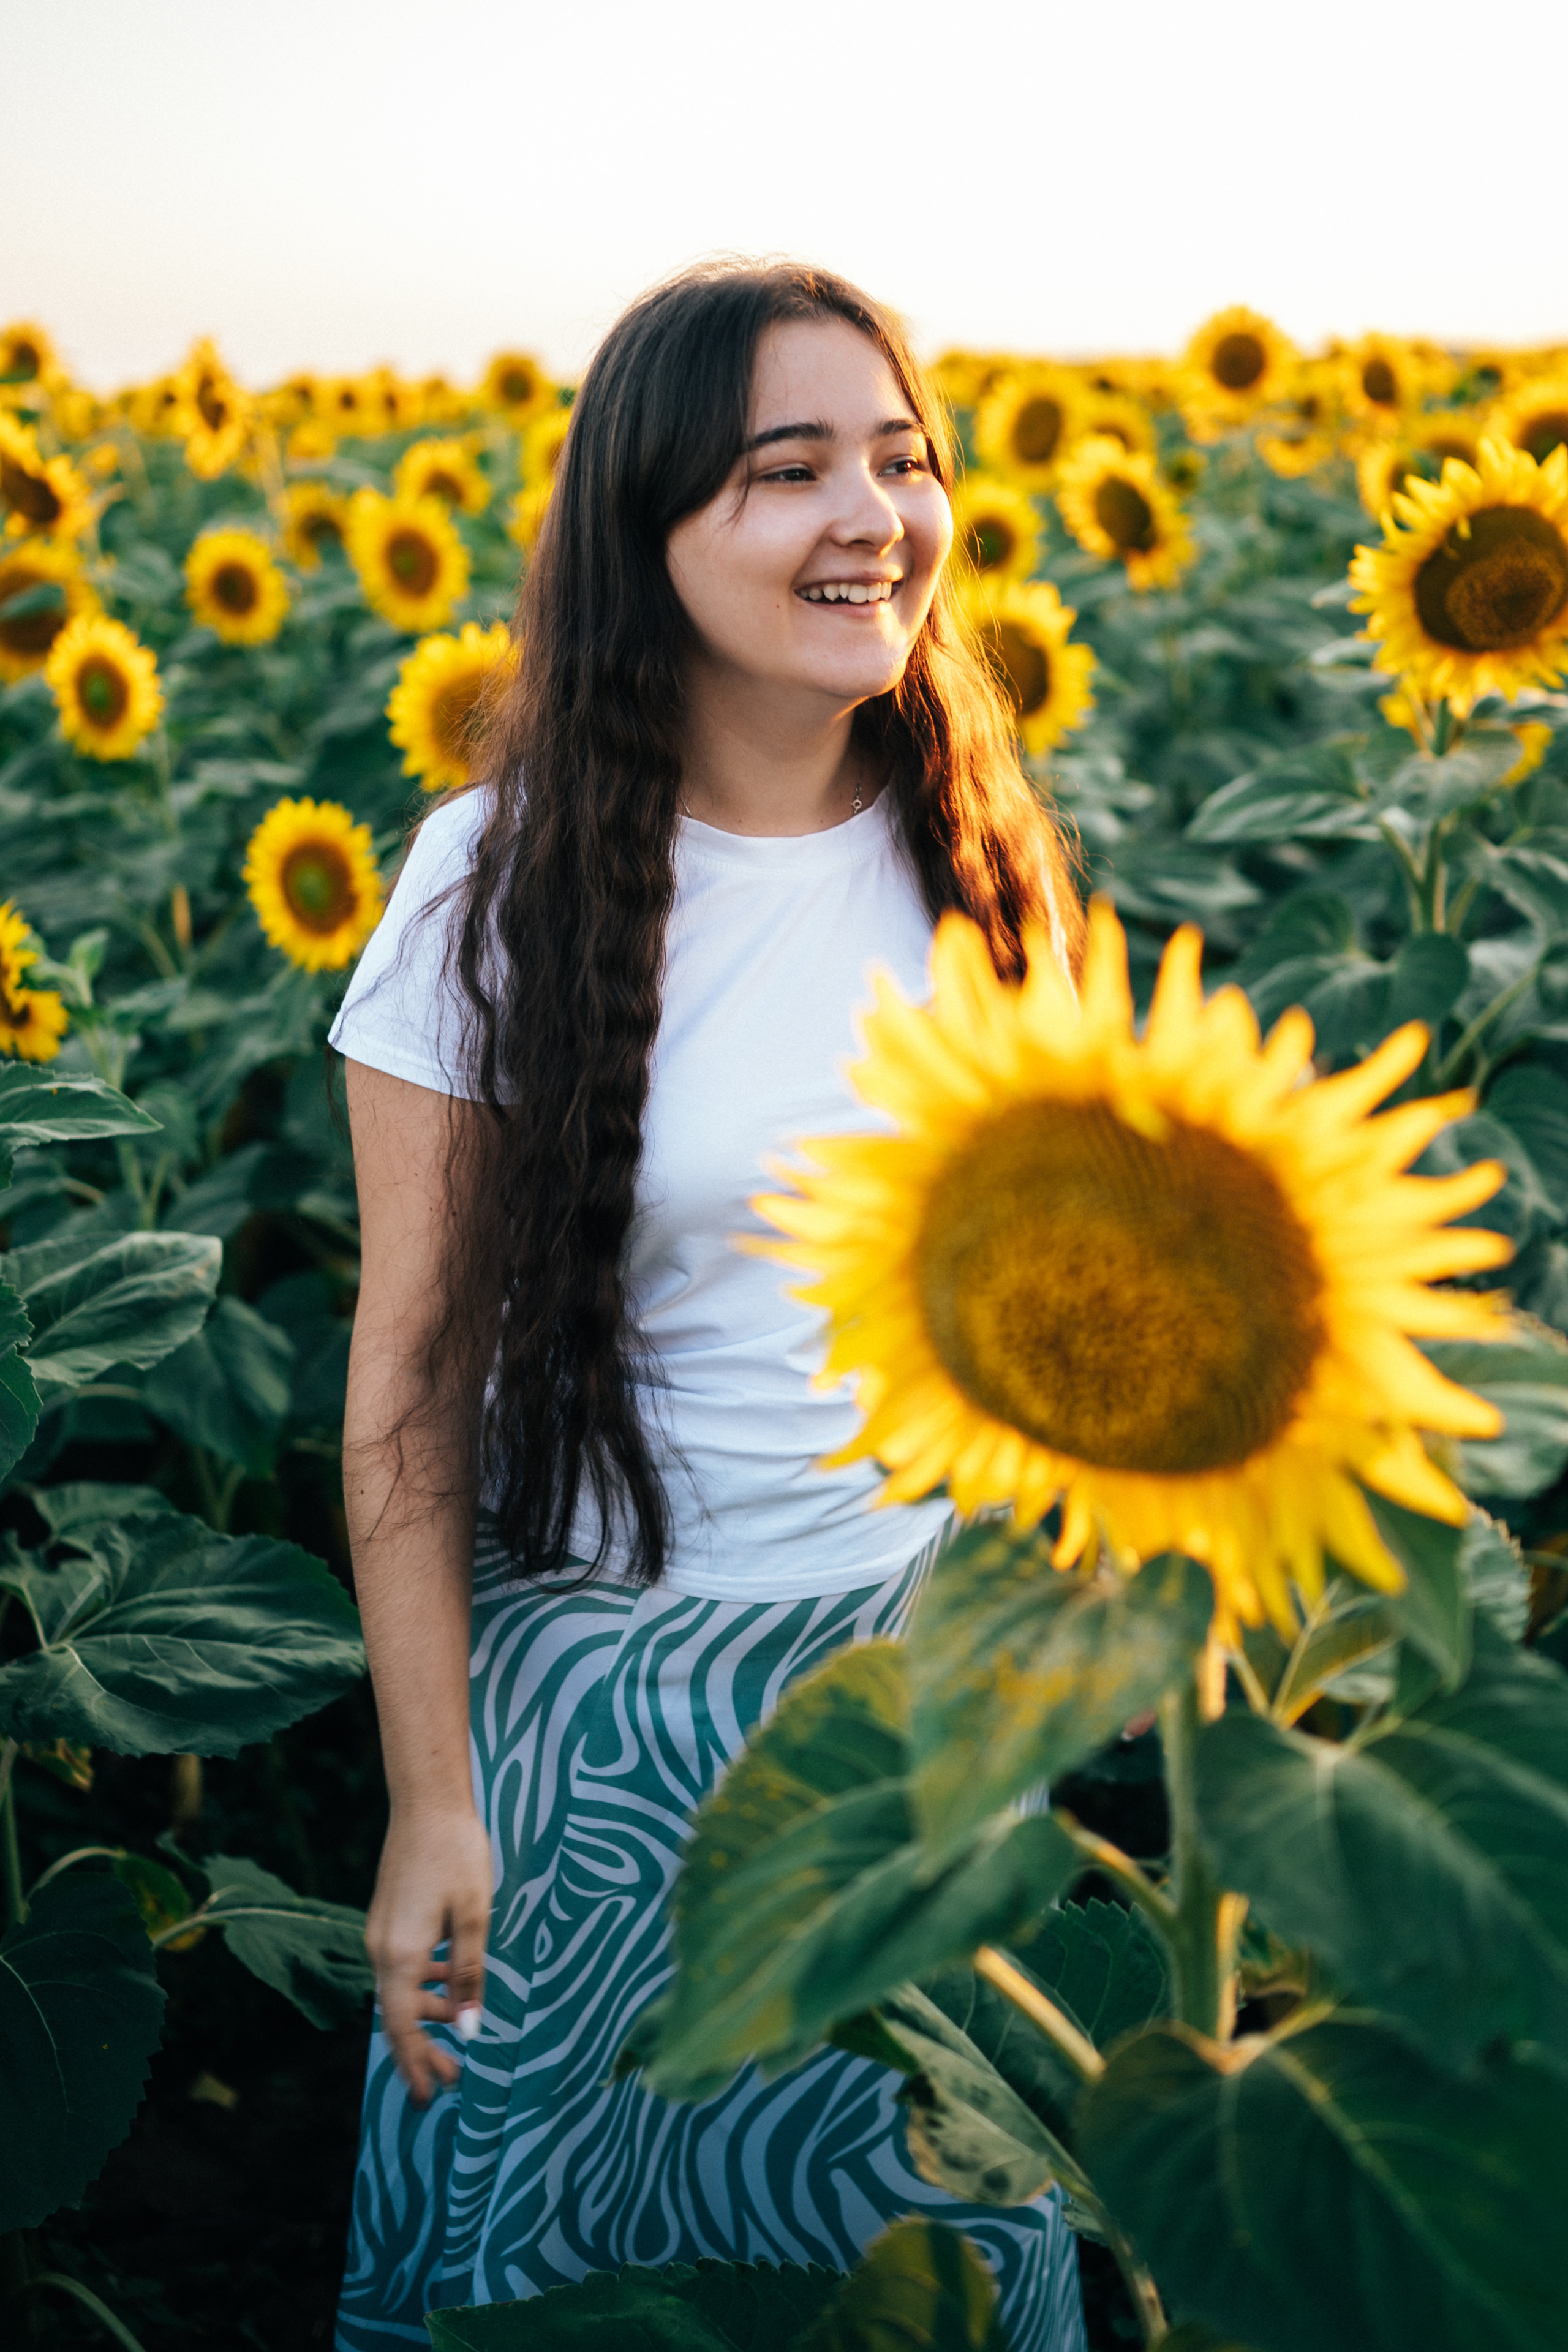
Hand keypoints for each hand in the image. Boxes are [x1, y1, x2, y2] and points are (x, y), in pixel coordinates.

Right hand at [365, 1801, 492, 2103]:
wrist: (427, 1802)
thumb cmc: (456, 1854)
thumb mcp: (473, 1917)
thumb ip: (469, 1975)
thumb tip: (470, 2032)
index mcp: (400, 1955)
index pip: (400, 2028)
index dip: (414, 2065)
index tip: (428, 2097)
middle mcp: (381, 1949)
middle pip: (396, 2017)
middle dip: (421, 2052)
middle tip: (450, 2081)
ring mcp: (381, 1933)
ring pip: (399, 1992)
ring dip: (426, 2018)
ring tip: (458, 2037)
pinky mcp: (389, 1918)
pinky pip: (401, 1968)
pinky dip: (422, 1988)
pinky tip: (448, 1985)